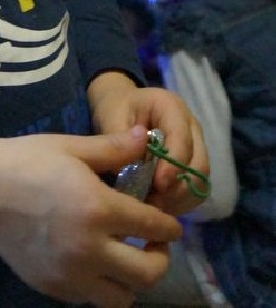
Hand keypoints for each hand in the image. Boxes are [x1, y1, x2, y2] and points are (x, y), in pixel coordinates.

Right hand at [0, 127, 179, 306]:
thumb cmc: (26, 160)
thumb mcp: (70, 147)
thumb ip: (113, 148)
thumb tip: (146, 138)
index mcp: (99, 208)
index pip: (154, 227)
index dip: (168, 225)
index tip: (168, 222)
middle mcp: (91, 249)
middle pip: (148, 274)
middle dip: (159, 258)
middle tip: (152, 243)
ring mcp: (72, 274)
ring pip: (123, 298)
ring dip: (132, 281)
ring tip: (124, 259)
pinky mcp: (54, 288)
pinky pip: (92, 299)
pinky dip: (101, 286)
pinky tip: (93, 263)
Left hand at [87, 73, 208, 215]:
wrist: (121, 105)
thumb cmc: (116, 108)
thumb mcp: (111, 117)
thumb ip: (119, 142)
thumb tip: (130, 172)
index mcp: (171, 107)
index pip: (182, 138)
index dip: (173, 165)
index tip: (158, 185)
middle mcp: (191, 126)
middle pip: (199, 163)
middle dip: (179, 187)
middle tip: (154, 202)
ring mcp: (196, 145)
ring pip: (201, 179)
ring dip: (181, 197)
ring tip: (155, 207)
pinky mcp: (193, 163)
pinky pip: (196, 188)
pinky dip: (181, 201)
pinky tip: (161, 207)